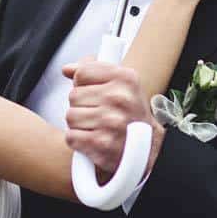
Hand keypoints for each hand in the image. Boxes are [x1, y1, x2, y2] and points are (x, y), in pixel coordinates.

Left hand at [62, 59, 165, 178]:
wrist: (150, 148)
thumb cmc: (132, 114)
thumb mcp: (122, 84)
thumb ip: (94, 71)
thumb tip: (67, 69)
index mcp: (125, 79)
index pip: (82, 73)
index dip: (84, 85)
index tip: (95, 94)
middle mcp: (119, 98)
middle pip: (74, 95)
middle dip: (82, 106)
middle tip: (99, 113)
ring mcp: (110, 122)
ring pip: (70, 116)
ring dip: (79, 124)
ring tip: (97, 127)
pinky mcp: (101, 144)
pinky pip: (71, 137)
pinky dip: (78, 141)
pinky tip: (93, 140)